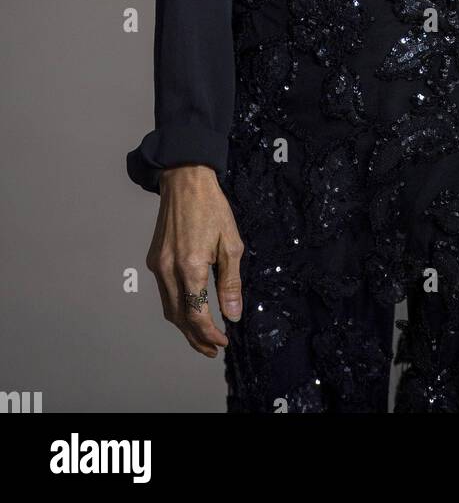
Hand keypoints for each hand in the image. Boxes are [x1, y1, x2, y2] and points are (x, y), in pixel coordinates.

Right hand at [145, 165, 243, 357]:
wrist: (185, 181)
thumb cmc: (212, 208)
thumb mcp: (231, 244)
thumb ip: (230, 282)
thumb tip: (233, 315)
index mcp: (191, 266)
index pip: (197, 315)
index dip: (209, 334)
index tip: (223, 342)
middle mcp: (168, 270)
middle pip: (179, 318)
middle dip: (196, 338)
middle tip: (212, 349)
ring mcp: (157, 265)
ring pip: (169, 308)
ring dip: (185, 326)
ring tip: (203, 336)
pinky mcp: (154, 260)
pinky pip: (164, 293)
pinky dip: (177, 307)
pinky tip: (191, 308)